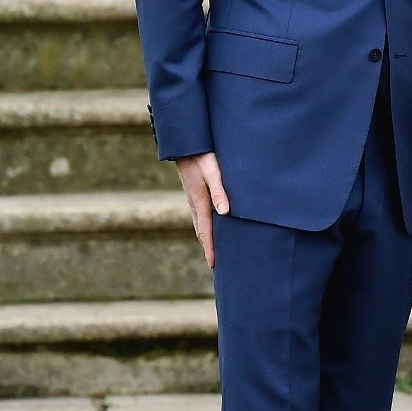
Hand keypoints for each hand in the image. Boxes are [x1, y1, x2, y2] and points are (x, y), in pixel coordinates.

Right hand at [173, 152, 229, 268]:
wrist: (186, 145)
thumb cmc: (202, 157)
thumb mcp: (213, 173)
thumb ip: (220, 192)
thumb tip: (225, 213)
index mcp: (200, 203)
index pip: (206, 231)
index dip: (210, 249)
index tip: (213, 265)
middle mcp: (195, 204)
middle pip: (202, 231)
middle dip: (208, 248)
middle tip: (215, 264)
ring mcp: (194, 199)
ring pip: (200, 223)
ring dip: (206, 238)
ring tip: (213, 250)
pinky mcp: (195, 193)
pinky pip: (200, 215)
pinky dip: (205, 226)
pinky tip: (211, 226)